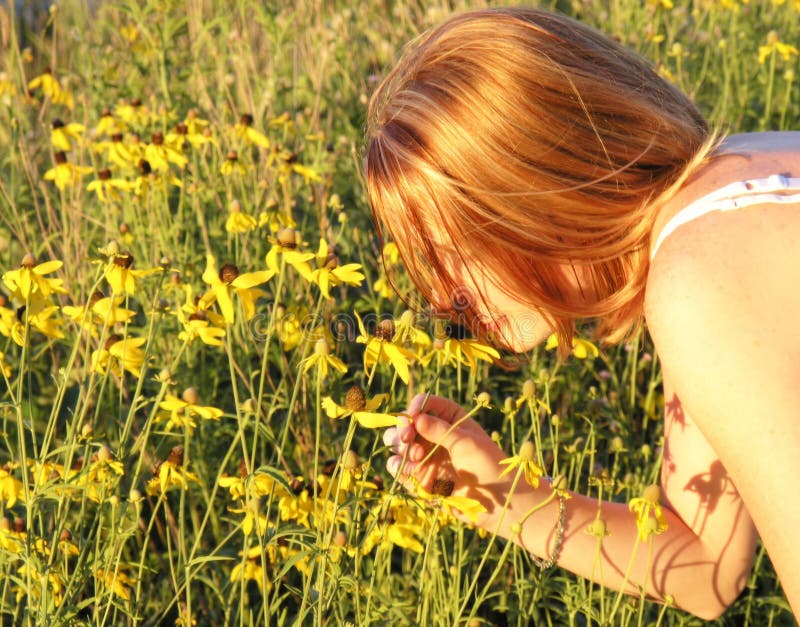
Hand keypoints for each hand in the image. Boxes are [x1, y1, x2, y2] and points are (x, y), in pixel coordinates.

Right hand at [383, 393, 534, 534]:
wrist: (497, 501)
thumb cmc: (488, 465)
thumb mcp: (466, 442)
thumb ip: (440, 430)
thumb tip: (416, 419)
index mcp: (449, 417)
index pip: (424, 403)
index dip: (414, 408)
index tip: (412, 420)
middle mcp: (433, 434)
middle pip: (405, 424)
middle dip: (402, 431)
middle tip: (408, 440)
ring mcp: (425, 455)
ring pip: (397, 446)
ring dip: (402, 450)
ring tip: (418, 458)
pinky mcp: (420, 476)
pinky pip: (399, 469)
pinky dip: (401, 469)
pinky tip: (415, 473)